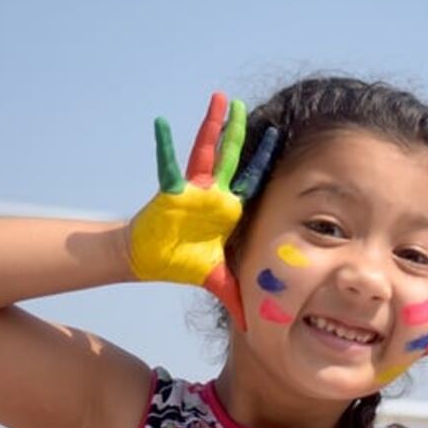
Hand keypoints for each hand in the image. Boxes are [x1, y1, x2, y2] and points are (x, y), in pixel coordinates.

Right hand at [128, 92, 278, 331]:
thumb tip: (253, 328)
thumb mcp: (216, 280)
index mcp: (228, 209)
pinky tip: (162, 123)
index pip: (252, 179)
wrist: (149, 260)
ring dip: (213, 126)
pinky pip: (168, 164)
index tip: (278, 136)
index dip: (263, 159)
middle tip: (247, 105)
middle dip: (240, 132)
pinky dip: (164, 145)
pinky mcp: (172, 190)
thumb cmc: (182, 264)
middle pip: (231, 157)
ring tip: (221, 99)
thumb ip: (236, 298)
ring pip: (206, 151)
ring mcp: (192, 188)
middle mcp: (213, 193)